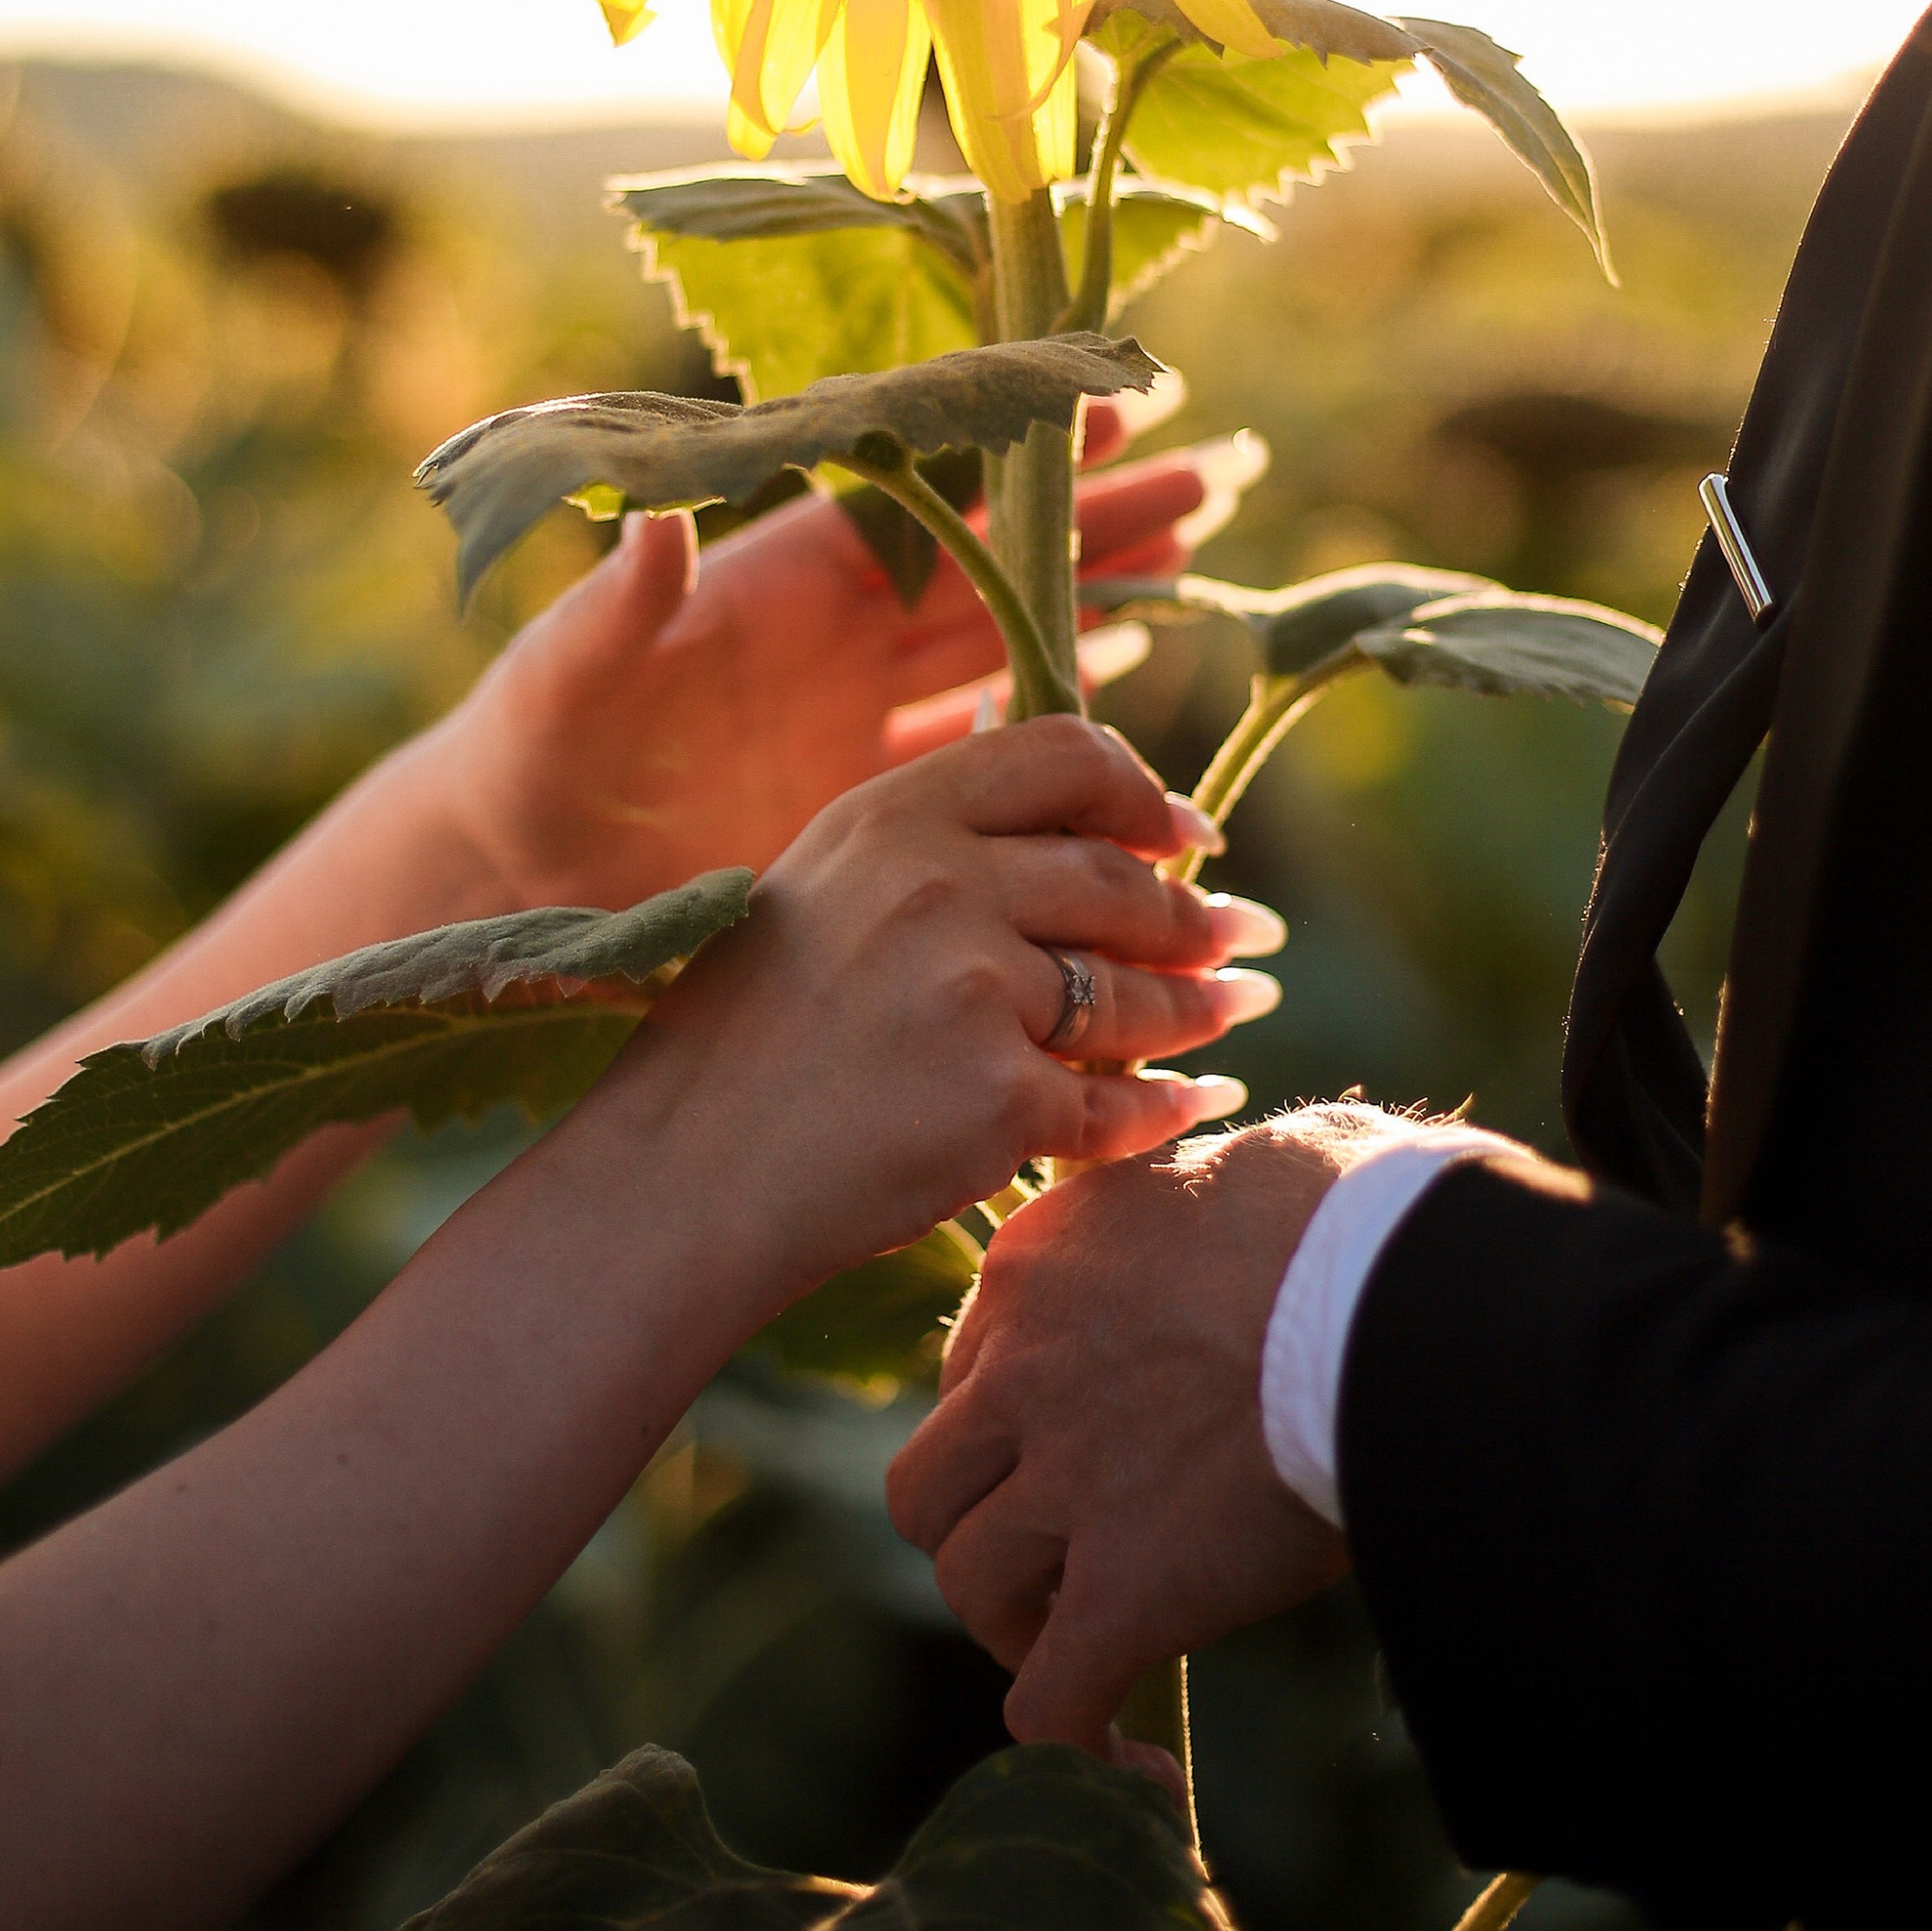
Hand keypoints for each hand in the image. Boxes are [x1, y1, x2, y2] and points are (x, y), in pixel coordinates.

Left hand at [424, 412, 1253, 909]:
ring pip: (1005, 640)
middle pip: (995, 560)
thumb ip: (618, 608)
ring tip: (1197, 553)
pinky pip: (979, 741)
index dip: (1015, 458)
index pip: (925, 499)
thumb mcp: (567, 675)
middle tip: (1214, 473)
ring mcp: (855, 714)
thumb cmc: (527, 758)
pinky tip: (1120, 681)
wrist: (511, 875)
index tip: (1112, 411)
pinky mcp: (863, 798)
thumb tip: (658, 525)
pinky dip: (1050, 711)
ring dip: (1099, 597)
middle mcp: (834, 634)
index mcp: (782, 583)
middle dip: (1100, 518)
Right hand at [588, 720, 1283, 1318]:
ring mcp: (973, 991)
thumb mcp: (822, 884)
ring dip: (1203, 1004)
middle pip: (1117, 882)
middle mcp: (940, 884)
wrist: (683, 1173)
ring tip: (1239, 1007)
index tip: (1191, 835)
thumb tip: (1073, 811)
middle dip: (1198, 913)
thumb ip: (932, 842)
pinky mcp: (997, 1100)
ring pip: (1131, 993)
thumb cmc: (745, 1035)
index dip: (1144, 793)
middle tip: (1248, 932)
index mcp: (894, 814)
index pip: (1062, 757)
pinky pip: (1115, 1103)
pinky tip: (1200, 1103)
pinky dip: (1168, 1107)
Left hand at [886, 1109, 1399, 1745]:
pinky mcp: (1126, 1590)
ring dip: (1023, 1625)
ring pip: (971, 1585)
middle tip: (1057, 1561)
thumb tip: (1229, 1216)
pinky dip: (1080, 1748)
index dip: (1013, 1432)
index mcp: (1031, 1269)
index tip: (1072, 1461)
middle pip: (930, 1487)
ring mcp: (1063, 1486)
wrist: (1387, 1283)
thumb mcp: (1213, 1171)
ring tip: (1094, 1648)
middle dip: (982, 1530)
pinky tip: (1141, 1770)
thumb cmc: (1343, 1209)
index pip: (968, 1372)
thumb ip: (1174, 1216)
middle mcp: (1018, 1374)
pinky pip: (1049, 1704)